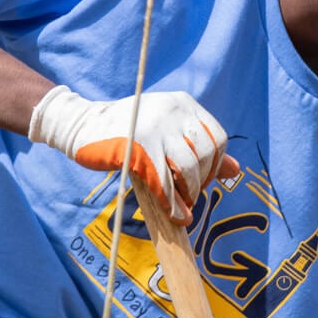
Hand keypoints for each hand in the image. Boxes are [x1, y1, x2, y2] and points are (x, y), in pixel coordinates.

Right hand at [29, 85, 238, 223]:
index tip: (201, 179)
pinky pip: (163, 183)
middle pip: (207, 153)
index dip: (214, 164)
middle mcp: (173, 110)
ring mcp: (155, 128)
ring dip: (188, 194)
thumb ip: (199, 147)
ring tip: (181, 206)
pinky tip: (173, 214)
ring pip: (188, 169)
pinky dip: (171, 204)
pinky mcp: (137, 148)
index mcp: (183, 103)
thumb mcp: (167, 131)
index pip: (217, 136)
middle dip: (202, 181)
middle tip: (189, 194)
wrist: (81, 124)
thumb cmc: (127, 130)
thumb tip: (236, 170)